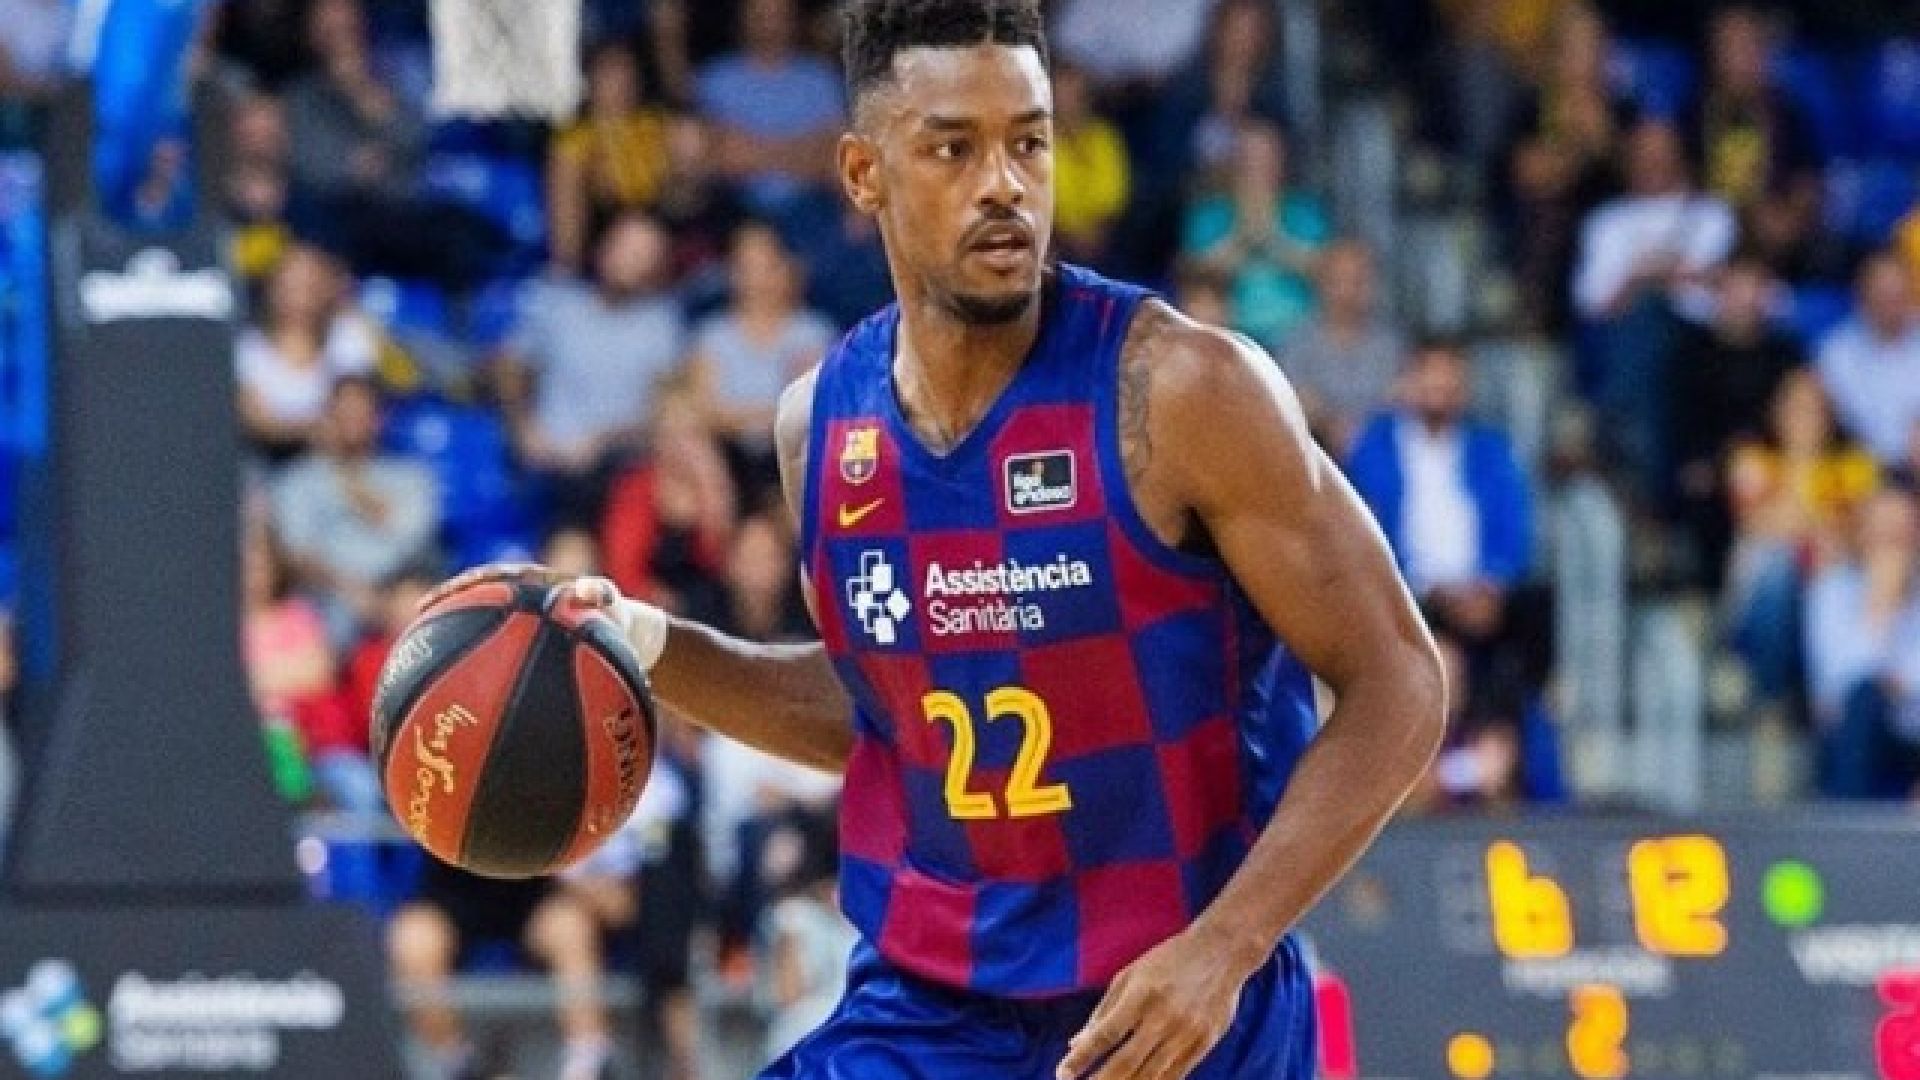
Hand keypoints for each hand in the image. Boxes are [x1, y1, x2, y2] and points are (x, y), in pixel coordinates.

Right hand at [420, 565, 669, 668]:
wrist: (633, 640)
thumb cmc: (622, 620)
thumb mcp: (615, 605)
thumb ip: (602, 593)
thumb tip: (588, 589)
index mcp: (535, 587)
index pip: (490, 579)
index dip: (462, 587)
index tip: (437, 597)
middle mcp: (522, 604)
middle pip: (476, 602)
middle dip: (449, 608)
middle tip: (420, 617)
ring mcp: (524, 626)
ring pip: (484, 628)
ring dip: (458, 637)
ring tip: (427, 655)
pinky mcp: (531, 648)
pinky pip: (501, 655)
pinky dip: (483, 669)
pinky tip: (465, 695)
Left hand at [1057, 928, 1256, 1079]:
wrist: (1222, 951)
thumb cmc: (1168, 960)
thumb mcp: (1130, 974)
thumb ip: (1103, 1010)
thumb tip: (1076, 1042)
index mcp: (1141, 995)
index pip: (1105, 1034)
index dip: (1081, 1058)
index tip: (1062, 1074)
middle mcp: (1164, 1017)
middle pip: (1126, 1063)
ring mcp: (1187, 1033)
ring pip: (1151, 1076)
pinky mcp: (1205, 1043)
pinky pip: (1175, 1076)